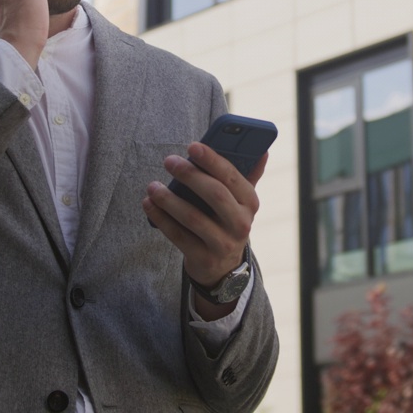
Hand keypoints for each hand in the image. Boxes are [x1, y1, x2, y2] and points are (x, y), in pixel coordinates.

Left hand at [143, 143, 267, 319]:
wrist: (224, 266)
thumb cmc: (227, 220)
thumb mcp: (241, 201)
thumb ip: (248, 175)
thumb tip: (263, 150)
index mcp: (251, 203)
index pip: (232, 177)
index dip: (212, 160)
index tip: (192, 146)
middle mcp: (241, 224)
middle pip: (215, 195)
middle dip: (190, 175)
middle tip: (170, 161)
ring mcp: (223, 243)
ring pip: (193, 217)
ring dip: (169, 199)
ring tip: (153, 186)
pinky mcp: (203, 258)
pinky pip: (178, 236)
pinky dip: (161, 218)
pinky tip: (149, 205)